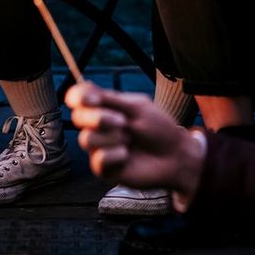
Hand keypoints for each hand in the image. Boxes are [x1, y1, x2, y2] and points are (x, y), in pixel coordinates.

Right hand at [65, 81, 205, 196]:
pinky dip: (115, 155)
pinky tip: (127, 156)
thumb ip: (110, 98)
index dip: (79, 96)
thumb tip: (85, 85)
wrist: (175, 156)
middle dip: (99, 118)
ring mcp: (100, 147)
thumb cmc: (159, 129)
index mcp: (105, 107)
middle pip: (78, 117)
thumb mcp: (137, 107)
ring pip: (87, 139)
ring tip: (130, 141)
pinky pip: (98, 159)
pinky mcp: (103, 168)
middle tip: (123, 122)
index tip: (94, 99)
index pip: (79, 98)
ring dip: (113, 138)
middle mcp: (99, 126)